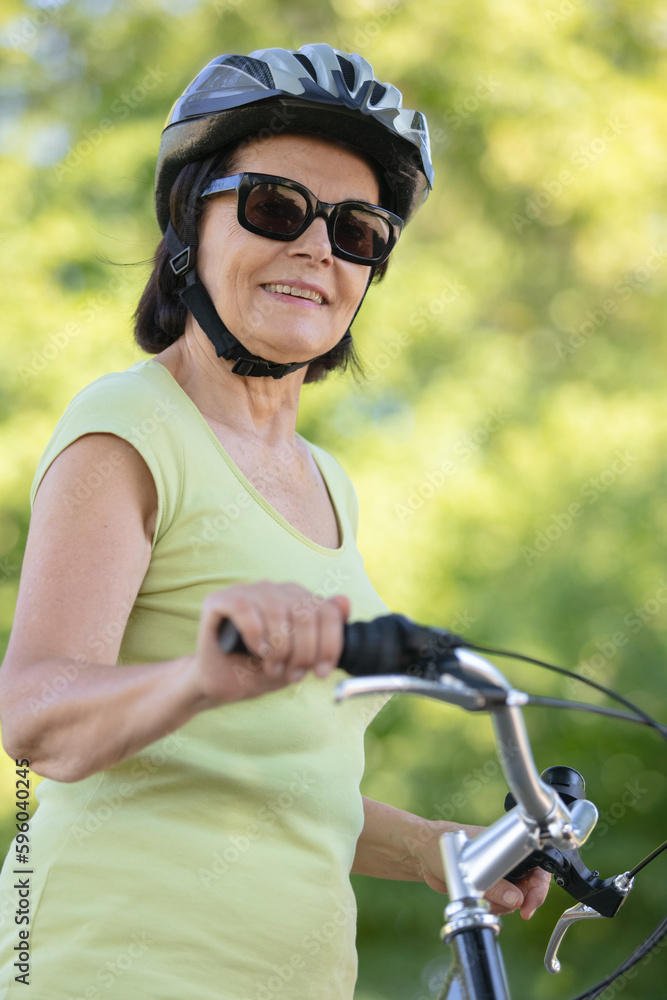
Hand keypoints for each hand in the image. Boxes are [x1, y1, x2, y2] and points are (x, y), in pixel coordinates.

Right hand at [190, 580, 349, 707]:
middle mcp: (273, 589)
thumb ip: (324, 634)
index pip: (327, 611)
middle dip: (303, 652)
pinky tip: (256, 650)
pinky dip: (255, 634)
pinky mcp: (219, 600)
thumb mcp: (300, 658)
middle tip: (292, 674)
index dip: (329, 645)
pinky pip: (244, 609)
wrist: (221, 684)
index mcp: (295, 598)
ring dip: (279, 648)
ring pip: (276, 611)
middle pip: (304, 614)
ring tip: (272, 667)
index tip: (321, 672)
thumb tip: (345, 601)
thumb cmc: (260, 670)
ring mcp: (246, 591)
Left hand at [415, 821, 551, 919]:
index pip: (536, 865)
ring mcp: (498, 875)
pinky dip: (494, 908)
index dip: (539, 886)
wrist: (424, 855)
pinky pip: (501, 904)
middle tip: (511, 910)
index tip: (529, 905)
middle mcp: (505, 861)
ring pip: (515, 899)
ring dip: (504, 906)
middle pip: (529, 886)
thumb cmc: (444, 847)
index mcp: (506, 846)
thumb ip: (493, 884)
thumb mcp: (468, 866)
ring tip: (485, 899)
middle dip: (521, 902)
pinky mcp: (488, 888)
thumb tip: (516, 900)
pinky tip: (481, 902)